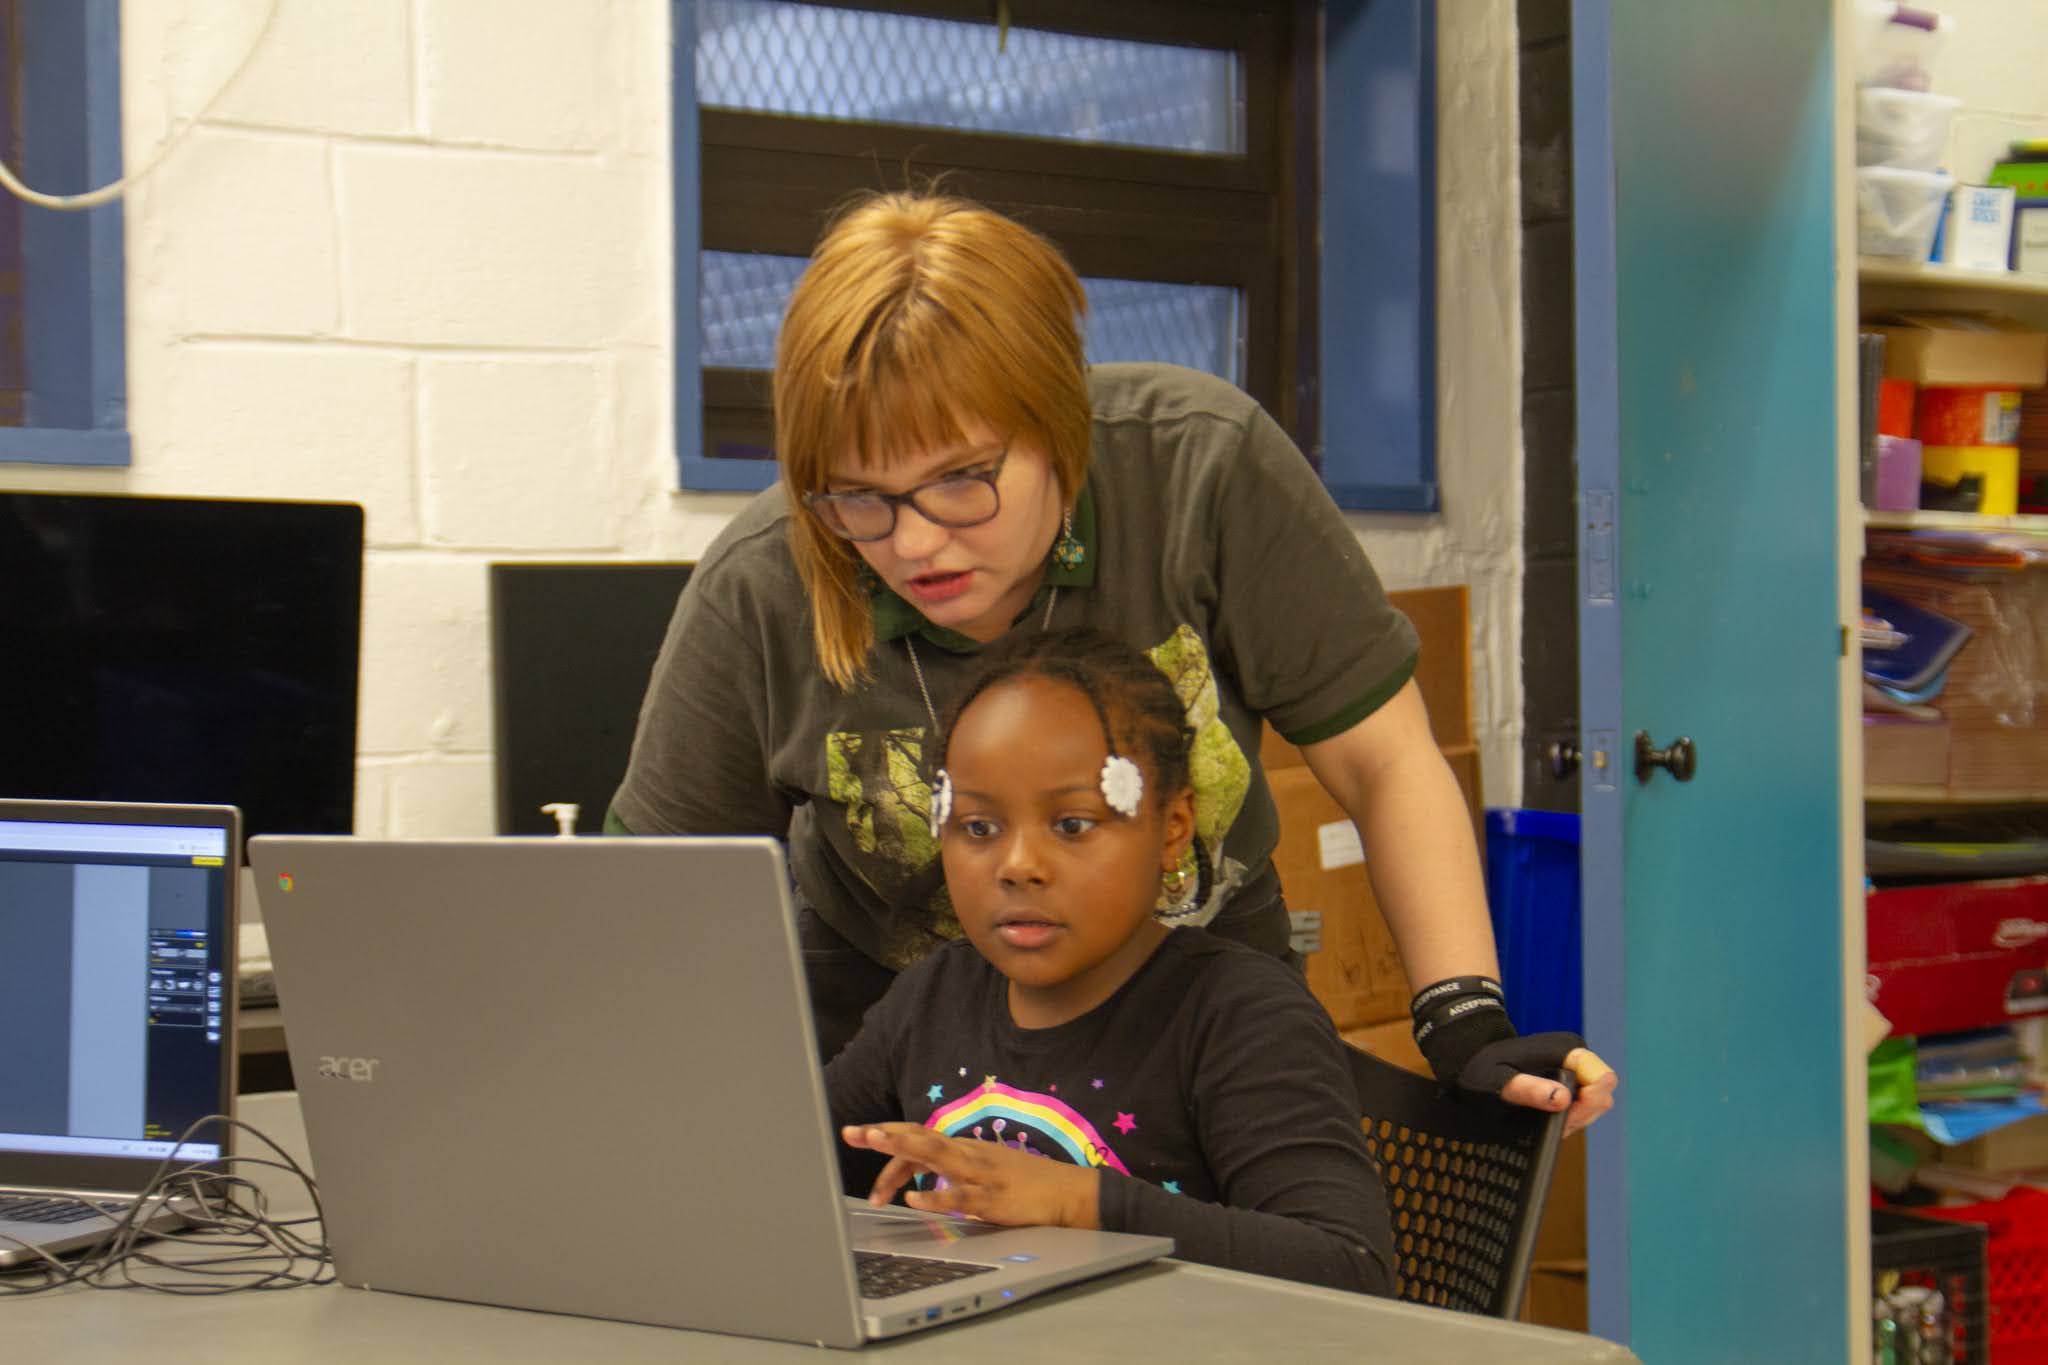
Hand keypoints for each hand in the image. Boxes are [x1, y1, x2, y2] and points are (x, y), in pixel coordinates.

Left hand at [840, 1123, 1100, 1228]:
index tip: (857, 1134)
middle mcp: (967, 1154)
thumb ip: (950, 1167)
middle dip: (885, 1135)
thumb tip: (917, 1172)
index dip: (887, 1135)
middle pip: (920, 1138)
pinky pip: (959, 1198)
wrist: (1067, 1192)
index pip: (918, 1136)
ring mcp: (979, 1174)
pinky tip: (913, 1200)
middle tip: (852, 1132)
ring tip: (876, 1143)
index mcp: (963, 1148)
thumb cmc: (1024, 1181)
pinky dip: (935, 1197)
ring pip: (936, 1155)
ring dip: (904, 1148)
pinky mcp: (991, 1199)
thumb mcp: (982, 1167)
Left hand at [1491, 1044, 1617, 1138]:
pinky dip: (1571, 1116)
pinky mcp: (1571, 1079)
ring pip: (1596, 1102)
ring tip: (1547, 1121)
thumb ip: (1529, 1090)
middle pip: (1602, 1094)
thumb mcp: (1498, 1081)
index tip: (1565, 1116)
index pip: (1603, 1078)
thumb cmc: (1482, 1068)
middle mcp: (1576, 1056)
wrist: (1473, 1059)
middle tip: (1553, 1124)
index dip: (1590, 1103)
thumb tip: (1563, 1099)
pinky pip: (1585, 1104)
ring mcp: (1575, 1068)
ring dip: (1577, 1118)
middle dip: (1582, 1115)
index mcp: (1566, 1049)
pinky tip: (1549, 1118)